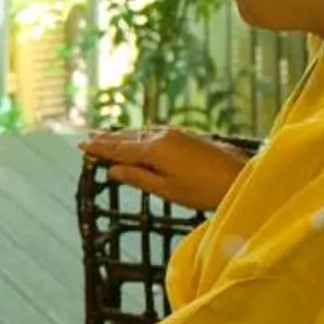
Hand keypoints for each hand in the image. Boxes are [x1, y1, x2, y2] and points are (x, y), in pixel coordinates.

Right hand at [79, 126, 248, 211]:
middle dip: (108, 138)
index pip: (119, 149)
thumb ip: (138, 178)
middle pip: (128, 137)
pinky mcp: (186, 135)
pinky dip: (139, 135)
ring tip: (107, 135)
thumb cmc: (204, 191)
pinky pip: (153, 132)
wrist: (241, 177)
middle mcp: (161, 136)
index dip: (99, 148)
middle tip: (88, 137)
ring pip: (141, 132)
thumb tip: (112, 170)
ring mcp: (175, 133)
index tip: (81, 146)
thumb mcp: (167, 190)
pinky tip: (138, 137)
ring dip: (123, 135)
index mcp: (153, 150)